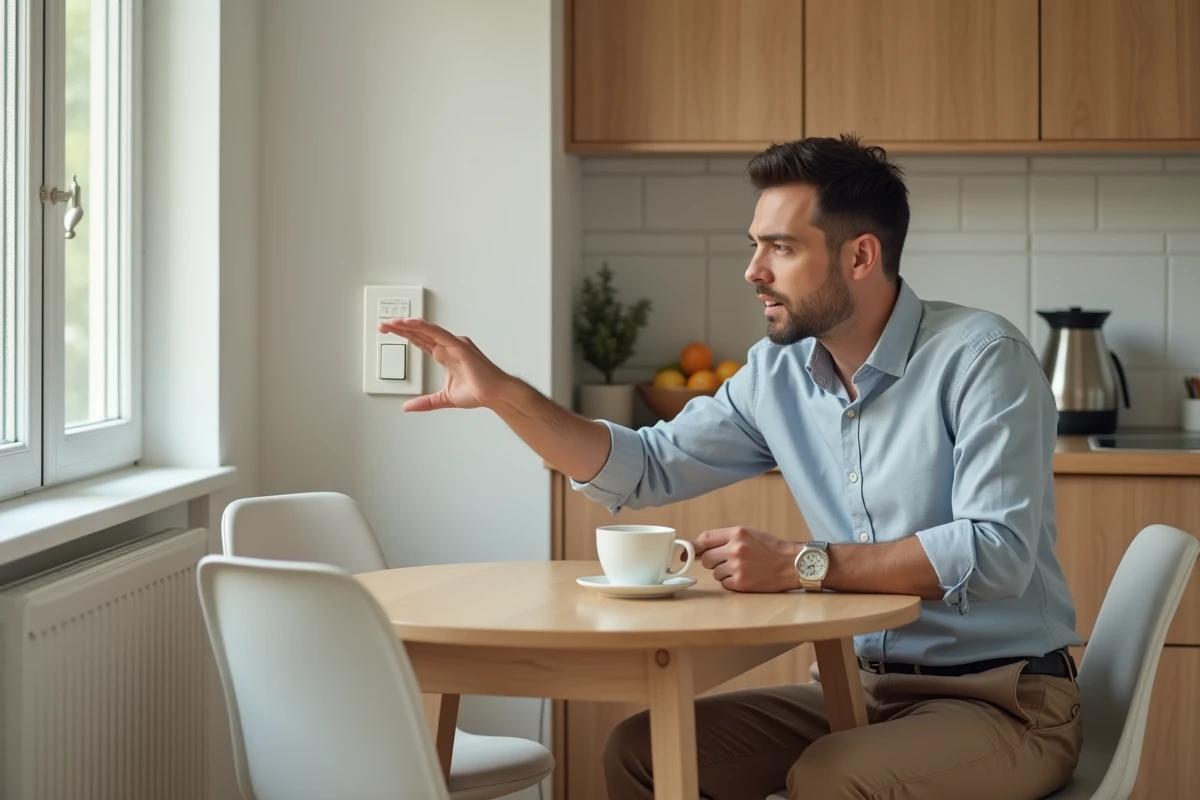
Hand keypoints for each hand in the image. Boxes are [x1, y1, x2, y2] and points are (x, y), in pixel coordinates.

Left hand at [377, 318, 511, 411]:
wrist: (495, 395)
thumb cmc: (478, 392)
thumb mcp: (443, 399)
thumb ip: (425, 402)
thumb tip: (407, 407)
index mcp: (445, 354)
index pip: (420, 340)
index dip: (405, 335)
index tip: (389, 331)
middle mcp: (449, 346)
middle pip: (420, 332)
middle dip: (401, 328)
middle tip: (383, 324)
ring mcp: (454, 344)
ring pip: (427, 329)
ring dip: (409, 325)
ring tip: (393, 322)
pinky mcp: (460, 346)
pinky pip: (439, 333)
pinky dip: (425, 327)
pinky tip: (411, 323)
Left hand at [694, 527, 801, 592]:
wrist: (792, 564)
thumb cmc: (771, 549)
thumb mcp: (749, 534)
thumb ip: (725, 539)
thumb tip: (697, 550)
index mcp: (737, 533)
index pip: (704, 538)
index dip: (693, 547)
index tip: (686, 553)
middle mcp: (735, 549)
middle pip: (706, 558)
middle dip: (712, 562)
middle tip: (727, 562)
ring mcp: (738, 566)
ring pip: (715, 573)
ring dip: (723, 573)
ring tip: (743, 569)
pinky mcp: (741, 583)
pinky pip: (724, 584)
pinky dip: (732, 583)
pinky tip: (746, 577)